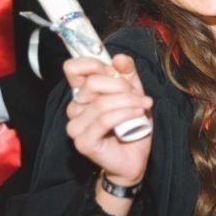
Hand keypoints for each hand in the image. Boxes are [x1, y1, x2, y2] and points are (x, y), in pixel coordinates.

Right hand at [64, 54, 152, 186]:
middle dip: (121, 86)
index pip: (72, 68)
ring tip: (143, 106)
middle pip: (93, 83)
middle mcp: (75, 108)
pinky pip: (104, 120)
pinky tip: (138, 114)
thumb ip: (127, 74)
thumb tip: (120, 58)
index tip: (115, 70)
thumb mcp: (134, 93)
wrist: (135, 158)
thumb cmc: (132, 126)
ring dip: (129, 102)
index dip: (94, 64)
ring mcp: (76, 126)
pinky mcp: (83, 142)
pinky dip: (125, 114)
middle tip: (138, 95)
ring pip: (101, 103)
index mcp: (82, 93)